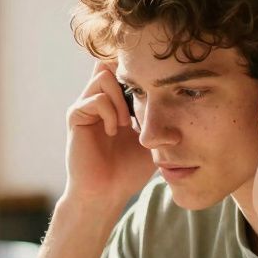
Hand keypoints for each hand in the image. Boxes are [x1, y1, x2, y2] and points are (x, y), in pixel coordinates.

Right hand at [62, 61, 154, 205]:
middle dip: (131, 80)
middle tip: (140, 107)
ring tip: (126, 123)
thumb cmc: (128, 171)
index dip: (139, 72)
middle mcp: (98, 100)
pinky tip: (114, 131)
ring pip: (104, 77)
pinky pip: (96, 99)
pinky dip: (110, 112)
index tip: (155, 88)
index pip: (123, 69)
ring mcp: (85, 107)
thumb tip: (181, 95)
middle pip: (112, 64)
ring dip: (121, 98)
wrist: (107, 193)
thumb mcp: (153, 139)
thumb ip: (160, 117)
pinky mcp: (76, 117)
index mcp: (115, 102)